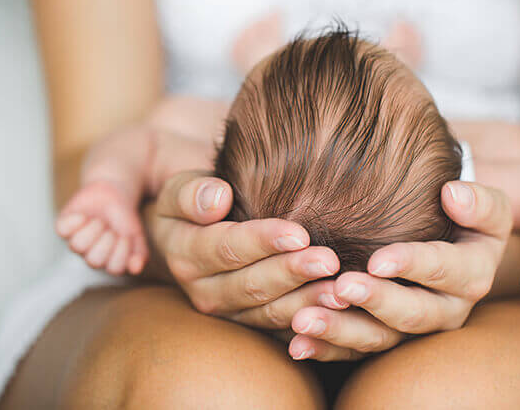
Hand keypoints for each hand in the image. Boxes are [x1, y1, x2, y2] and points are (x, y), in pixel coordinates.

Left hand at [56, 180, 147, 274]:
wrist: (113, 193)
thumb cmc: (124, 219)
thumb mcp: (137, 235)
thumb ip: (140, 253)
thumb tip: (136, 269)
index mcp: (109, 260)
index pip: (115, 268)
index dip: (122, 252)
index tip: (126, 236)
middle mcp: (90, 255)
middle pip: (94, 261)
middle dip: (107, 242)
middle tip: (111, 229)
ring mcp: (76, 241)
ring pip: (77, 246)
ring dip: (92, 230)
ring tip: (99, 221)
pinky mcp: (63, 227)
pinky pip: (62, 230)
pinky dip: (75, 221)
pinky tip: (84, 216)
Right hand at [148, 171, 348, 328]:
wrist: (194, 231)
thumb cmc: (195, 201)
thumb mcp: (179, 189)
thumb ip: (192, 192)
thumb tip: (217, 198)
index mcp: (186, 255)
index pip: (228, 248)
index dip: (263, 241)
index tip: (299, 234)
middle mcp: (205, 291)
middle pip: (253, 286)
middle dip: (293, 274)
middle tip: (329, 262)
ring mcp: (230, 312)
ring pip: (270, 312)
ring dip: (307, 303)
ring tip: (340, 292)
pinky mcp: (253, 323)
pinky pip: (283, 329)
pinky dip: (311, 324)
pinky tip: (338, 314)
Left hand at [285, 181, 512, 360]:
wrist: (456, 243)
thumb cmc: (465, 217)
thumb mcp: (487, 208)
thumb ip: (479, 202)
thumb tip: (453, 194)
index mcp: (472, 275)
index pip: (443, 270)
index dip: (412, 265)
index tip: (377, 260)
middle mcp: (447, 311)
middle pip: (412, 314)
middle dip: (375, 301)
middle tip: (341, 286)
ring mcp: (414, 330)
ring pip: (380, 339)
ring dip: (341, 331)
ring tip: (305, 319)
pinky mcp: (387, 339)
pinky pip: (356, 351)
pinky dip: (326, 348)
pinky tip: (297, 342)